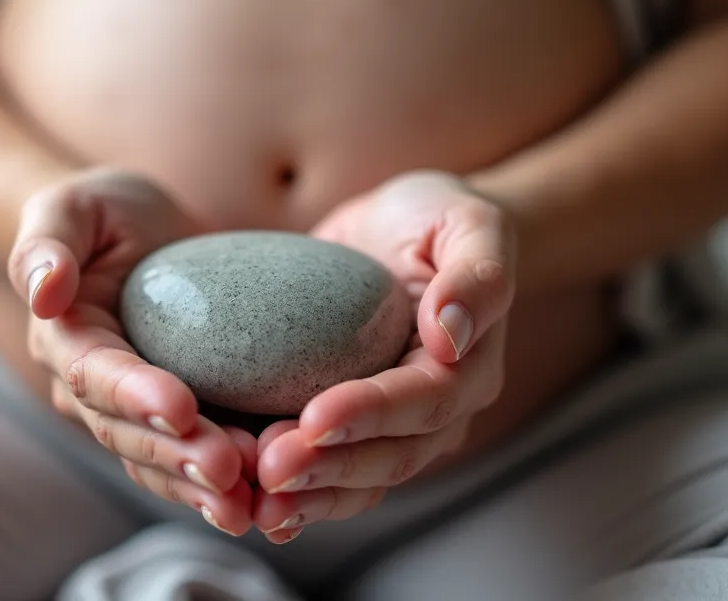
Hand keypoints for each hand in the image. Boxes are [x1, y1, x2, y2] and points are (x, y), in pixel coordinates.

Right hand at [10, 168, 254, 535]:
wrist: (143, 232)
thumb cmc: (106, 213)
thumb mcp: (73, 206)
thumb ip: (48, 242)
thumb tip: (44, 291)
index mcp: (66, 340)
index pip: (97, 374)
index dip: (136, 394)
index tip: (180, 407)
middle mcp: (93, 390)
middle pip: (129, 433)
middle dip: (178, 454)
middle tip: (229, 468)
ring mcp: (133, 414)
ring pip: (160, 461)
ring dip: (200, 486)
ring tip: (248, 500)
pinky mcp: (177, 422)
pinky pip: (191, 462)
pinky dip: (220, 486)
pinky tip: (264, 503)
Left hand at [253, 170, 515, 542]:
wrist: (408, 229)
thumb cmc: (440, 219)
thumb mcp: (470, 223)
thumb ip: (475, 275)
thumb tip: (450, 333)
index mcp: (469, 367)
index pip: (424, 401)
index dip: (370, 414)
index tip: (314, 418)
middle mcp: (437, 411)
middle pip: (389, 455)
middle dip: (328, 468)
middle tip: (268, 468)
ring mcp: (395, 428)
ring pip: (358, 480)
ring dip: (307, 496)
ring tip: (253, 501)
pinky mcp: (352, 427)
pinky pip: (330, 473)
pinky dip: (296, 496)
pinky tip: (251, 508)